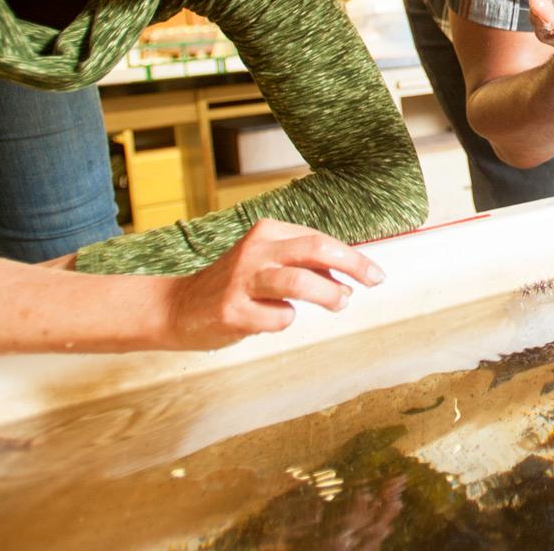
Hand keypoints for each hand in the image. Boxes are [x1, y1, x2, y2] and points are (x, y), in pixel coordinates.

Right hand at [163, 219, 384, 349]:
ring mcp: (242, 280)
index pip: (320, 239)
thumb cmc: (235, 285)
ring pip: (300, 282)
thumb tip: (347, 281)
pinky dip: (286, 320)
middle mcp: (256, 250)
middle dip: (352, 264)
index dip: (352, 257)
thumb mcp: (268, 263)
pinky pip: (278, 318)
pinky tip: (270, 320)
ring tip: (338, 303)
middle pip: (315, 249)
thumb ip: (304, 267)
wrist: (179, 307)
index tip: (374, 274)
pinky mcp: (232, 310)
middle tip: (373, 281)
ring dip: (329, 294)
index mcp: (267, 232)